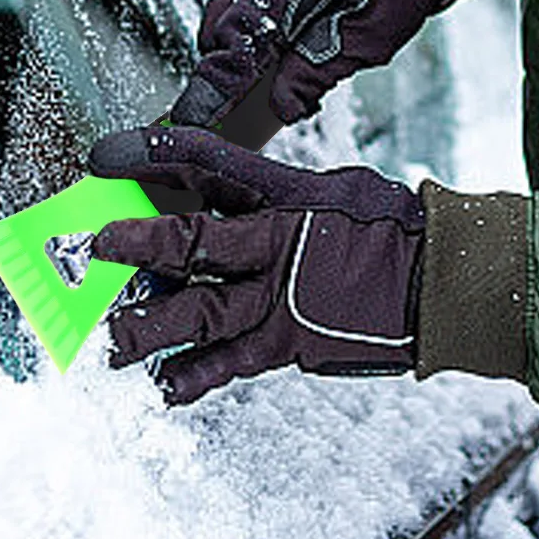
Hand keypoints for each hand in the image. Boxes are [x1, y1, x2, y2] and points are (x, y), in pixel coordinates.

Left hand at [88, 126, 424, 405]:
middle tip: (96, 249)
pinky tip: (165, 385)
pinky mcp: (292, 343)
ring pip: (200, 313)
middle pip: (193, 242)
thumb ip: (277, 194)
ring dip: (150, 325)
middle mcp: (277, 244)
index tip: (109, 154)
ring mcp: (282, 299)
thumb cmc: (392, 231)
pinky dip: (195, 376)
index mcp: (287, 193)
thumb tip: (226, 188)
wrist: (442, 283)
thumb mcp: (333, 190)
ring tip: (112, 337)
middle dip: (138, 246)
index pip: (209, 161)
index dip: (155, 153)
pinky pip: (231, 363)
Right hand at [173, 0, 471, 129]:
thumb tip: (281, 108)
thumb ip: (320, 71)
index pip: (240, 36)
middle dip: (235, 66)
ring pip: (219, 12)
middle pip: (218, 27)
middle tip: (274, 89)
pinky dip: (245, 20)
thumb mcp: (373, 36)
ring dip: (241, 43)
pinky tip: (282, 26)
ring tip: (288, 54)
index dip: (216, 83)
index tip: (196, 119)